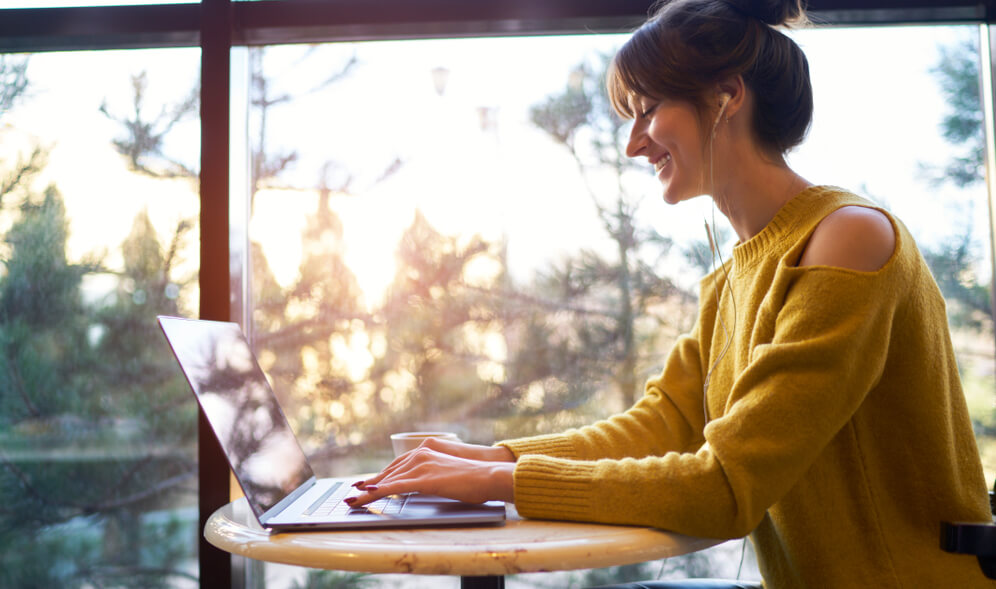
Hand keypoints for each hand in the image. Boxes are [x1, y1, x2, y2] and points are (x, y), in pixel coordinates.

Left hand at [348, 439, 514, 506]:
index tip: (366, 483)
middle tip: (353, 493)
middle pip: (388, 472)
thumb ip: (432, 475)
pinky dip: (379, 492)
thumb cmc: (474, 478)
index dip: (379, 475)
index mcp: (426, 450)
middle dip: (369, 484)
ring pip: (388, 480)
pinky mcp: (424, 479)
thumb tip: (424, 485)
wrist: (489, 475)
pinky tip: (368, 496)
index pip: (397, 465)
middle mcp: (420, 454)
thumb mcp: (448, 473)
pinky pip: (395, 487)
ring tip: (352, 501)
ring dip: (368, 492)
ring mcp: (422, 465)